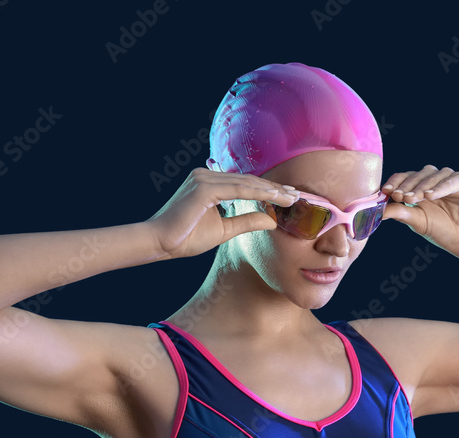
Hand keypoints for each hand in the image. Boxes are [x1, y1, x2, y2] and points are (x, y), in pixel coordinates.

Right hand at [147, 168, 297, 258]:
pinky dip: (258, 193)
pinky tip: (275, 198)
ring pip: (247, 183)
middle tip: (298, 195)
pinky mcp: (204, 187)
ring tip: (293, 198)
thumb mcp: (223, 230)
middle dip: (275, 189)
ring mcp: (205, 178)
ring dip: (271, 190)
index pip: (245, 184)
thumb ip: (246, 222)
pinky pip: (238, 189)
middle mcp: (206, 175)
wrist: (159, 242)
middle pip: (249, 180)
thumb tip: (271, 219)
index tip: (289, 197)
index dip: (268, 191)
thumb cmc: (185, 238)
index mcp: (209, 182)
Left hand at [380, 166, 458, 256]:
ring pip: (431, 176)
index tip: (386, 192)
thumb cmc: (439, 229)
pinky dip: (439, 187)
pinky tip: (430, 195)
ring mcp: (446, 179)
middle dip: (406, 186)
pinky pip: (449, 181)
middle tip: (400, 196)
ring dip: (421, 186)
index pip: (402, 178)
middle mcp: (430, 180)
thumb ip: (398, 212)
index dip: (394, 183)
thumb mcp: (415, 220)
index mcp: (417, 187)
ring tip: (413, 198)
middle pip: (415, 175)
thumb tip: (377, 210)